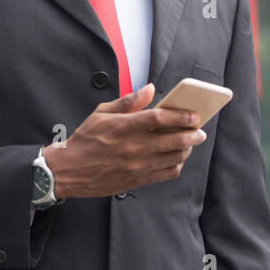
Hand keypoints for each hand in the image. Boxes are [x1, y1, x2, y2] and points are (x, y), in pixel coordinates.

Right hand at [42, 83, 204, 198]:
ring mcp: (137, 165)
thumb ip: (128, 101)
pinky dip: (176, 165)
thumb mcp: (101, 113)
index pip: (159, 118)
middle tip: (200, 130)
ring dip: (186, 149)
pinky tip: (176, 159)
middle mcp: (133, 147)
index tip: (193, 114)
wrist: (70, 170)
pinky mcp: (137, 179)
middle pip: (173, 139)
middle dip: (192, 134)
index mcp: (124, 127)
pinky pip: (166, 174)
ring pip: (173, 157)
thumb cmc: (86, 139)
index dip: (180, 115)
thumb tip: (149, 89)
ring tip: (189, 143)